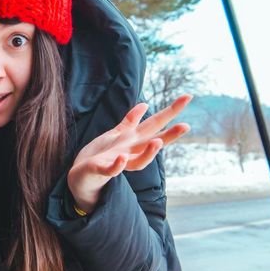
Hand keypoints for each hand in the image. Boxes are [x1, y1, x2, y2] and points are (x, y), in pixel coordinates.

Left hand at [67, 95, 191, 211]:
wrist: (82, 173)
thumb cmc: (101, 153)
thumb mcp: (118, 133)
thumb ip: (131, 121)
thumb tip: (145, 104)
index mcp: (134, 141)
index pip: (156, 124)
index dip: (171, 111)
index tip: (188, 96)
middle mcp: (130, 152)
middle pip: (154, 143)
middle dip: (170, 136)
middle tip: (186, 126)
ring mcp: (118, 162)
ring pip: (138, 161)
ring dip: (148, 153)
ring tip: (157, 142)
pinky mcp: (102, 170)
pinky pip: (112, 170)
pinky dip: (118, 166)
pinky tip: (122, 158)